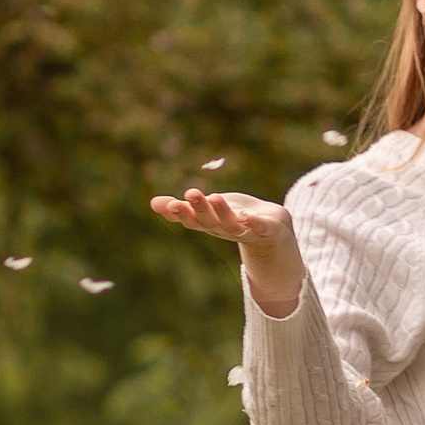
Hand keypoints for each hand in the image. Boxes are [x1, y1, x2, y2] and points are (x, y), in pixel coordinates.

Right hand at [150, 187, 305, 318]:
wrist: (272, 232)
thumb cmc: (235, 217)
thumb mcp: (208, 209)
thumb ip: (184, 207)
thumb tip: (153, 203)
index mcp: (209, 223)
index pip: (191, 219)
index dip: (180, 213)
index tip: (170, 204)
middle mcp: (223, 229)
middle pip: (209, 220)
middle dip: (199, 208)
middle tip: (191, 192)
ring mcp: (245, 230)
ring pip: (231, 223)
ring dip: (222, 212)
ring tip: (215, 196)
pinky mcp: (266, 228)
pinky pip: (260, 227)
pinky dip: (255, 224)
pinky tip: (249, 217)